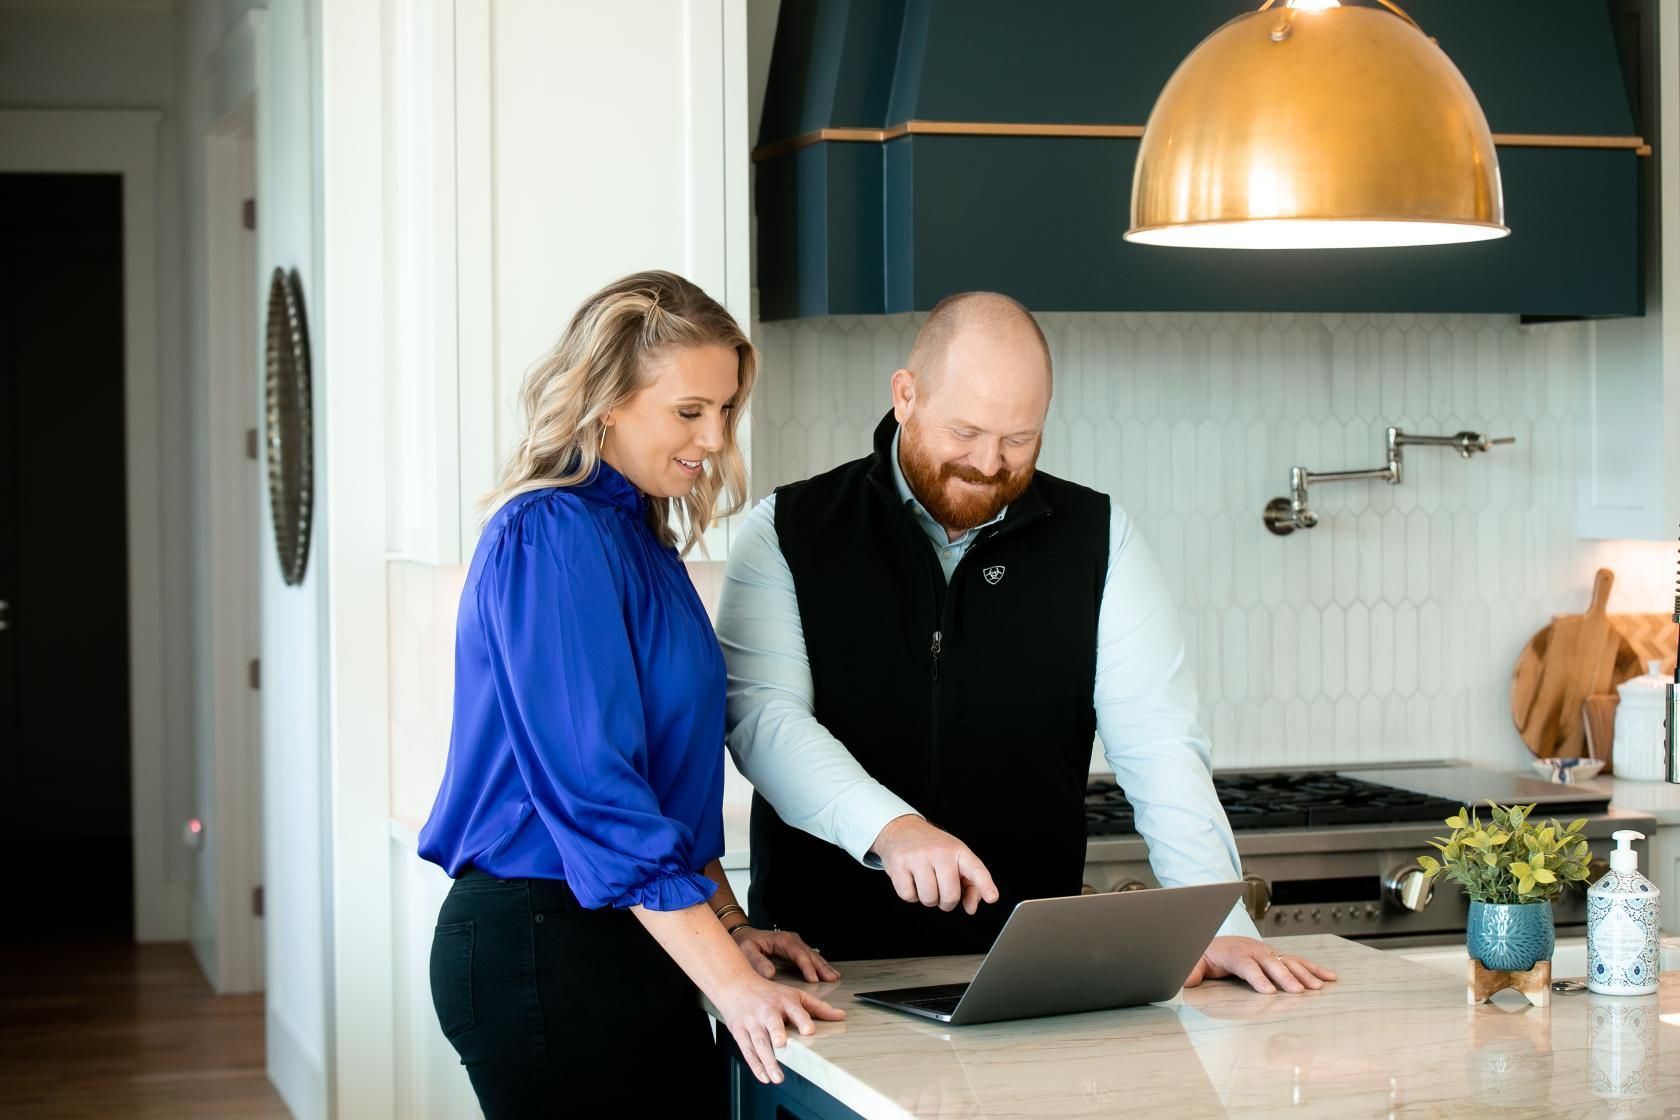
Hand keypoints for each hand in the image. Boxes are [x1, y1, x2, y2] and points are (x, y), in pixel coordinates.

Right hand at [713, 972, 845, 1085]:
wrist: (735, 985)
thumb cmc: (768, 993)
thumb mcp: (794, 995)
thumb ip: (818, 1007)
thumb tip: (841, 1016)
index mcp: (783, 1001)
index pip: (794, 1010)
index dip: (802, 1019)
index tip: (809, 1029)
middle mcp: (766, 1011)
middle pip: (771, 1023)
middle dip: (776, 1033)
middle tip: (781, 1044)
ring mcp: (752, 1022)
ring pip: (758, 1042)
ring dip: (767, 1060)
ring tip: (777, 1076)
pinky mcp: (739, 1031)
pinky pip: (747, 1050)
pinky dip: (755, 1065)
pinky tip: (764, 1076)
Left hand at [731, 926, 840, 982]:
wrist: (744, 936)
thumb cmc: (746, 943)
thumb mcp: (748, 950)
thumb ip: (758, 961)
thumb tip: (770, 974)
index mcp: (782, 939)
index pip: (798, 953)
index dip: (807, 966)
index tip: (813, 978)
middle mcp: (791, 940)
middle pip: (810, 954)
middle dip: (821, 967)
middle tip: (832, 978)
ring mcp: (795, 944)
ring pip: (813, 955)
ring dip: (824, 966)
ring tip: (834, 976)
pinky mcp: (795, 949)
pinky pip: (810, 957)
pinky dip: (820, 965)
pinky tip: (827, 972)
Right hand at [869, 815, 999, 913]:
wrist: (902, 829)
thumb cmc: (933, 848)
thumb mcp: (956, 860)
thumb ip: (970, 885)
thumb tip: (971, 907)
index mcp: (958, 851)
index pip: (976, 869)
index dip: (985, 885)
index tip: (992, 897)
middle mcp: (939, 852)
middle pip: (950, 895)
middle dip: (946, 902)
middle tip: (941, 891)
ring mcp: (918, 858)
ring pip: (928, 899)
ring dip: (927, 899)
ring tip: (925, 883)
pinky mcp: (898, 865)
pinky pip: (908, 896)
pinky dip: (910, 894)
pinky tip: (911, 880)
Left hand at [1184, 936, 1338, 993]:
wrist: (1213, 943)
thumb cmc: (1204, 958)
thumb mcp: (1192, 965)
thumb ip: (1189, 973)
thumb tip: (1182, 982)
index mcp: (1232, 953)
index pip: (1246, 965)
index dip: (1257, 978)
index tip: (1268, 992)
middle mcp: (1253, 950)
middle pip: (1270, 963)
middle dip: (1284, 977)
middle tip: (1297, 991)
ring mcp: (1267, 952)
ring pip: (1287, 961)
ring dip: (1304, 974)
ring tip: (1318, 987)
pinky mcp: (1277, 956)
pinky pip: (1297, 962)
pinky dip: (1314, 969)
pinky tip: (1330, 978)